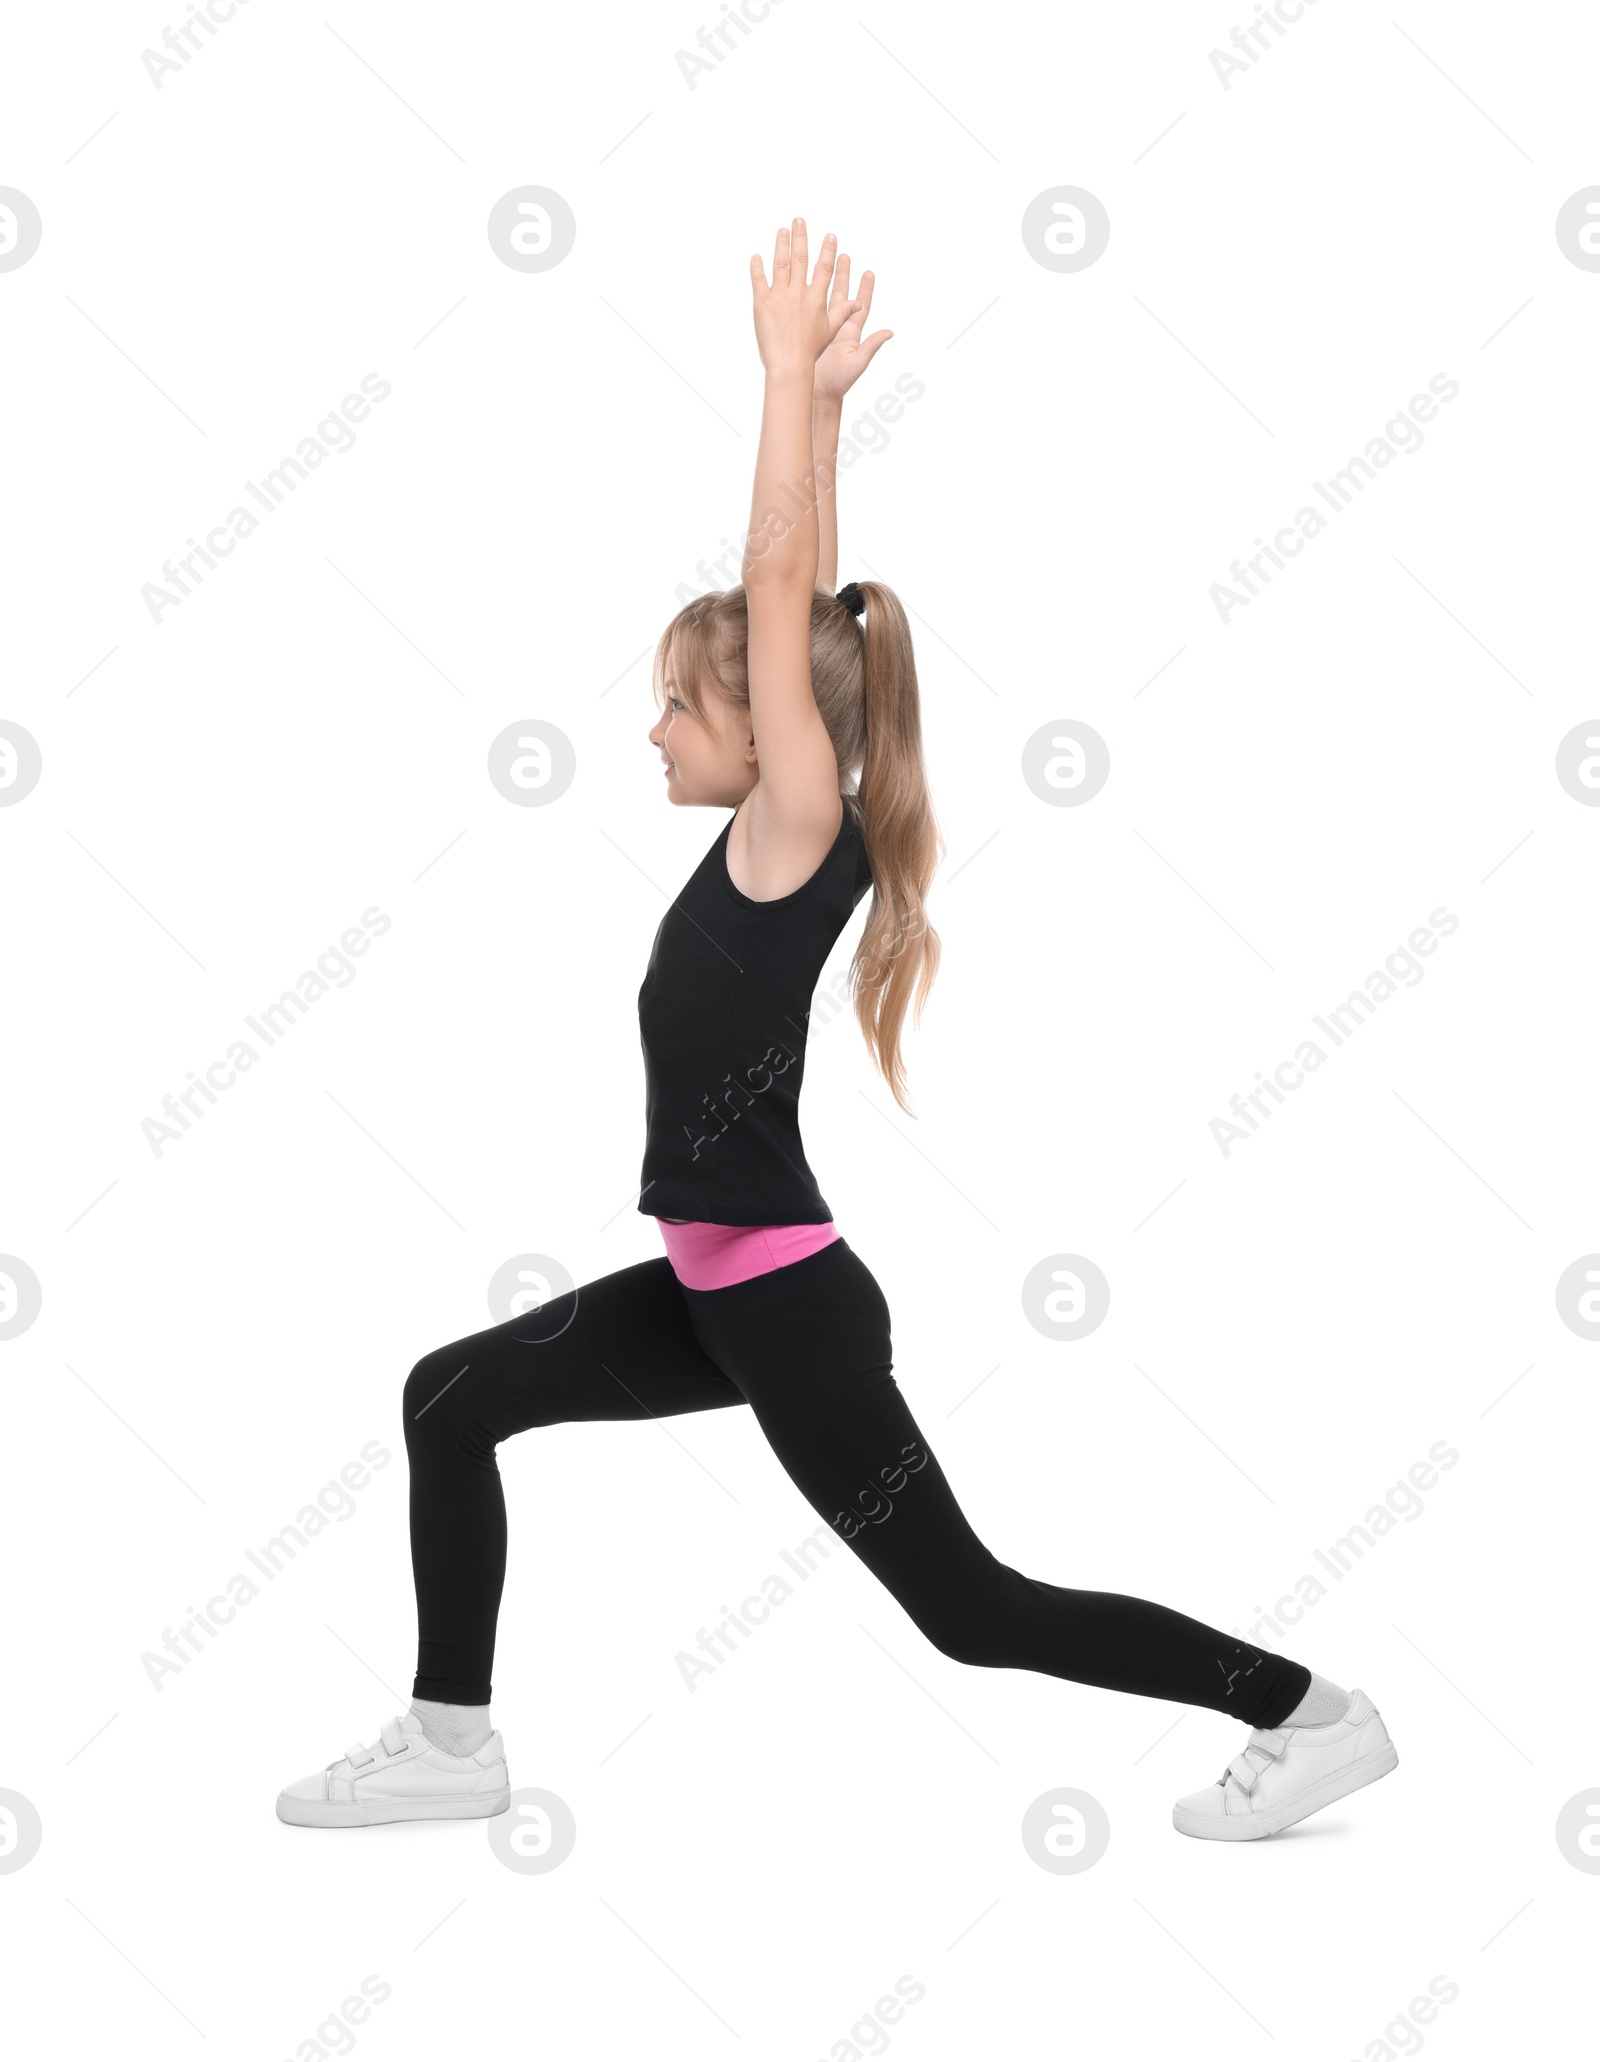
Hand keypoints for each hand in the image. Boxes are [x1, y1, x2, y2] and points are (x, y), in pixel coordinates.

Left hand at [750, 218, 857, 377]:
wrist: (789, 364)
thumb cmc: (811, 350)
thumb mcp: (831, 330)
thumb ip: (843, 313)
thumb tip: (859, 303)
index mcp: (816, 298)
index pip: (824, 268)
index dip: (828, 251)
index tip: (830, 236)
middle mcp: (798, 293)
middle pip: (800, 258)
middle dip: (800, 237)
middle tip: (799, 220)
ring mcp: (779, 296)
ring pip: (780, 264)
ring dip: (781, 244)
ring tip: (782, 230)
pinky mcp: (762, 303)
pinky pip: (758, 280)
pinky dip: (757, 267)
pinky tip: (757, 255)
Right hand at [813, 256, 892, 405]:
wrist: (817, 394)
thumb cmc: (838, 383)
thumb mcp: (857, 363)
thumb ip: (872, 346)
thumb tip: (889, 333)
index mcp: (851, 334)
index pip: (860, 307)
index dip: (865, 289)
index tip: (868, 272)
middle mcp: (838, 329)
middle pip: (842, 296)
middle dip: (843, 276)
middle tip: (843, 256)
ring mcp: (822, 331)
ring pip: (824, 300)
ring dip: (824, 281)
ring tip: (823, 262)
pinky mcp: (809, 334)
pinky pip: (808, 311)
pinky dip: (805, 297)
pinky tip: (800, 284)